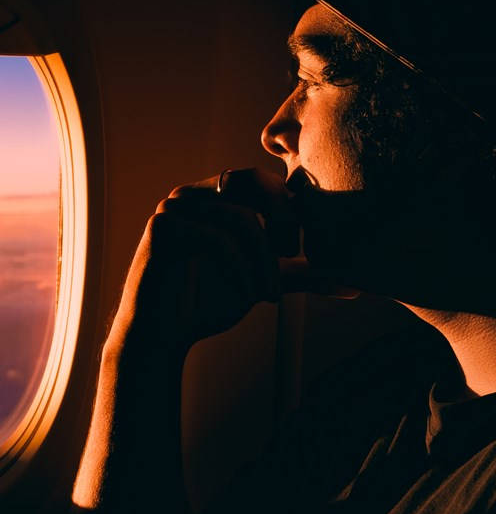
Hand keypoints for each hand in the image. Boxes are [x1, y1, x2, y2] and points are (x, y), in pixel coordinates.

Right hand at [107, 172, 283, 355]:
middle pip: (253, 181)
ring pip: (240, 216)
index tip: (298, 252)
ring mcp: (175, 206)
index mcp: (214, 196)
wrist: (161, 334)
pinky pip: (216, 239)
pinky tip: (248, 294)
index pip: (264, 179)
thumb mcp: (262, 281)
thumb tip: (352, 286)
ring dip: (264, 259)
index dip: (290, 210)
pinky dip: (240, 268)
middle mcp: (193, 194)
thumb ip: (300, 276)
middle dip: (283, 218)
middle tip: (293, 256)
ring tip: (270, 293)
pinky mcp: (162, 226)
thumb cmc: (207, 304)